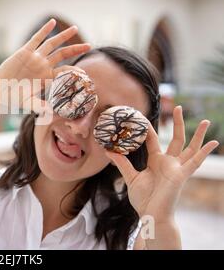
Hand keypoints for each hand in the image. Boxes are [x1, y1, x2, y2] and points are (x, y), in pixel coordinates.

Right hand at [0, 19, 90, 111]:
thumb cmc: (12, 96)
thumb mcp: (28, 102)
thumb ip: (39, 107)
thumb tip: (50, 114)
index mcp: (46, 77)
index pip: (64, 72)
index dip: (74, 71)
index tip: (84, 73)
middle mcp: (43, 65)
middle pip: (63, 54)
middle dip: (76, 49)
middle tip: (89, 45)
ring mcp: (35, 57)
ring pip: (52, 44)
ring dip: (64, 36)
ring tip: (75, 28)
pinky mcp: (25, 51)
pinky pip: (36, 39)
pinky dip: (44, 30)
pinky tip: (52, 22)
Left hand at [106, 106, 218, 221]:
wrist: (151, 215)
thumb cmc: (143, 199)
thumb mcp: (130, 177)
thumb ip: (121, 162)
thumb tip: (108, 150)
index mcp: (157, 161)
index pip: (153, 139)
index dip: (148, 129)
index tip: (142, 116)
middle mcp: (169, 162)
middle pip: (176, 138)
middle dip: (177, 123)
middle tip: (178, 106)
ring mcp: (177, 168)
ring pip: (190, 147)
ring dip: (198, 134)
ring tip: (206, 121)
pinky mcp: (182, 175)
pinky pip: (195, 162)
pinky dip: (204, 152)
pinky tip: (214, 142)